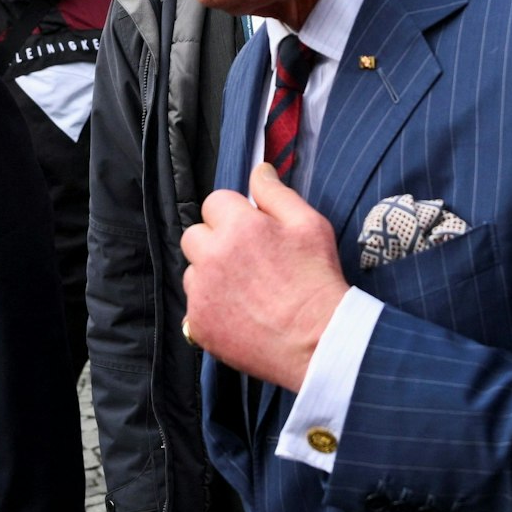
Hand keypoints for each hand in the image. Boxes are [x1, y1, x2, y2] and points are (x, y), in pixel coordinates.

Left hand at [180, 164, 349, 391]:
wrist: (319, 341)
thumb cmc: (317, 280)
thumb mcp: (310, 225)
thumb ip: (277, 193)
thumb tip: (258, 169)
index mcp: (238, 226)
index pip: (214, 202)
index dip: (234, 215)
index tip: (253, 232)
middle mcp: (212, 256)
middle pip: (195, 235)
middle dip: (215, 242)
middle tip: (247, 261)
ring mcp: (201, 293)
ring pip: (193, 271)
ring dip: (211, 275)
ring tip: (245, 291)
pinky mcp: (198, 324)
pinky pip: (194, 306)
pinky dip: (211, 308)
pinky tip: (240, 314)